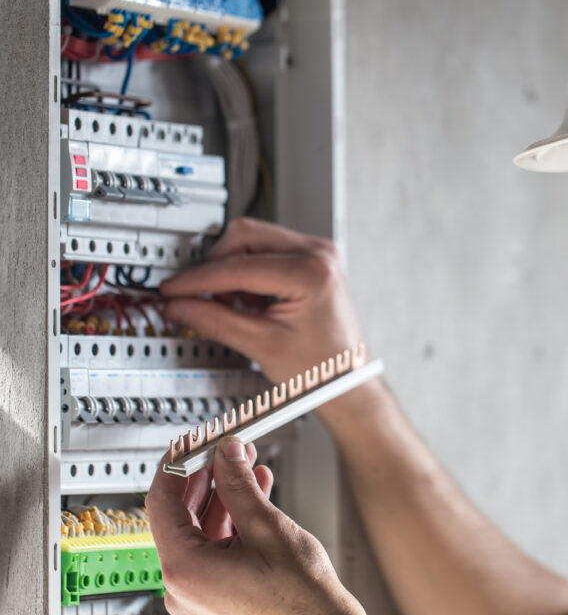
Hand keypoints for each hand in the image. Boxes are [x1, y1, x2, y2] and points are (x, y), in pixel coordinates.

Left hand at [146, 436, 377, 614]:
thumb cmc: (298, 598)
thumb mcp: (266, 525)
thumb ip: (238, 483)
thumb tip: (226, 454)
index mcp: (183, 568)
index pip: (162, 501)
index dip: (178, 465)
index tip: (192, 443)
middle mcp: (182, 584)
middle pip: (180, 515)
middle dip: (207, 477)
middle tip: (226, 449)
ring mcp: (198, 592)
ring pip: (201, 530)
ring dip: (224, 496)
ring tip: (248, 467)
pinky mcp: (216, 594)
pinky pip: (214, 548)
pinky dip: (232, 520)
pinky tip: (255, 496)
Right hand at [160, 218, 363, 382]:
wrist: (347, 379)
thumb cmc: (322, 368)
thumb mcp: (261, 345)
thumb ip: (214, 321)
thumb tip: (179, 305)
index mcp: (311, 272)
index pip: (238, 266)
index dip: (197, 279)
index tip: (172, 290)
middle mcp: (318, 253)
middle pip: (244, 236)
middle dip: (215, 266)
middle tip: (198, 297)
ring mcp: (317, 252)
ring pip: (253, 239)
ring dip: (232, 269)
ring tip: (235, 307)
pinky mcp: (312, 259)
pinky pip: (267, 250)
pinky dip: (248, 272)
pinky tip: (253, 302)